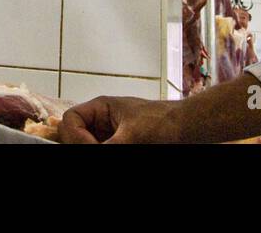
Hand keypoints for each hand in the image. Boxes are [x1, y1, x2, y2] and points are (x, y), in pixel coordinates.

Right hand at [58, 96, 180, 143]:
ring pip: (88, 143)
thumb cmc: (164, 122)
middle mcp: (102, 121)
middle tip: (98, 152)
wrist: (189, 129)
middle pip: (75, 134)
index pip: (71, 120)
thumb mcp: (132, 136)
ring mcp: (110, 135)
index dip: (74, 136)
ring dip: (91, 147)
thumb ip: (108, 147)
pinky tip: (115, 151)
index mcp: (101, 108)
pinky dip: (101, 149)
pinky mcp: (121, 144)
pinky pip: (102, 147)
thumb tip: (92, 151)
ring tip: (110, 150)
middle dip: (81, 144)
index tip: (90, 147)